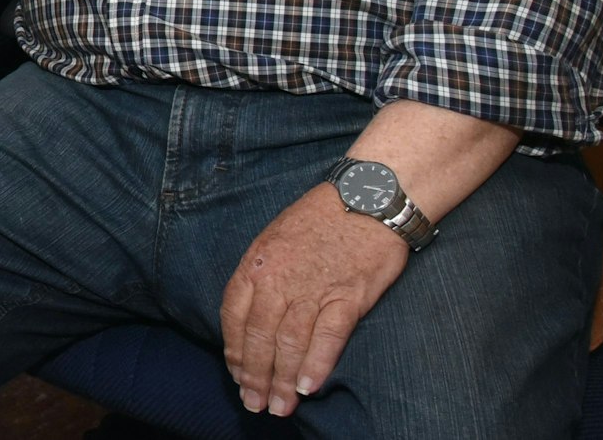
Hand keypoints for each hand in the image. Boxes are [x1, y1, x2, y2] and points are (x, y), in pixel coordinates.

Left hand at [220, 184, 408, 416]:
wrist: (369, 196)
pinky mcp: (347, 296)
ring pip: (290, 343)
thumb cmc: (321, 216)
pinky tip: (308, 388)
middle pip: (259, 337)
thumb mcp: (276, 237)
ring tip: (279, 406)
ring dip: (282, 380)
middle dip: (255, 376)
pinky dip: (316, 365)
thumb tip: (254, 315)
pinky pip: (327, 338)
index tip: (237, 374)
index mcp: (257, 263)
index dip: (234, 350)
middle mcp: (279, 279)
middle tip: (254, 403)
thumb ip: (264, 274)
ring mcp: (313, 288)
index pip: (234, 315)